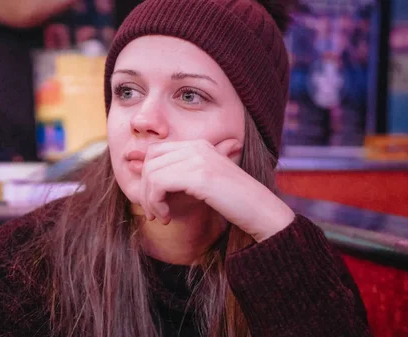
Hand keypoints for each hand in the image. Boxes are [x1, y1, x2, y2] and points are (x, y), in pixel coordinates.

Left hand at [139, 139, 294, 241]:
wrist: (262, 212)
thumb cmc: (235, 203)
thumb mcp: (204, 184)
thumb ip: (182, 176)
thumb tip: (149, 177)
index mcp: (199, 145)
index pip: (156, 152)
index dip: (148, 177)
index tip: (155, 202)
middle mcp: (198, 147)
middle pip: (150, 161)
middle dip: (145, 189)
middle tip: (153, 213)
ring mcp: (199, 159)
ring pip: (151, 173)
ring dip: (150, 200)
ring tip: (161, 217)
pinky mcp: (199, 175)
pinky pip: (158, 184)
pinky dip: (156, 203)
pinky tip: (166, 217)